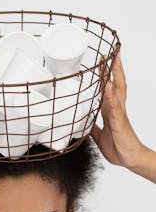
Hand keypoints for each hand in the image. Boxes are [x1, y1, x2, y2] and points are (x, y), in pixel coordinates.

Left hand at [90, 49, 148, 168]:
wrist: (129, 159)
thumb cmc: (119, 147)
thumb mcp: (99, 135)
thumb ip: (92, 126)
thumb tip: (83, 121)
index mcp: (111, 111)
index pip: (108, 88)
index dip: (105, 76)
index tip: (102, 63)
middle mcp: (116, 108)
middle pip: (116, 83)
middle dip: (112, 67)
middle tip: (108, 52)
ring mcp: (119, 113)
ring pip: (117, 89)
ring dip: (113, 74)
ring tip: (110, 60)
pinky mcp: (119, 121)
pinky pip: (115, 106)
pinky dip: (111, 95)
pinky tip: (109, 85)